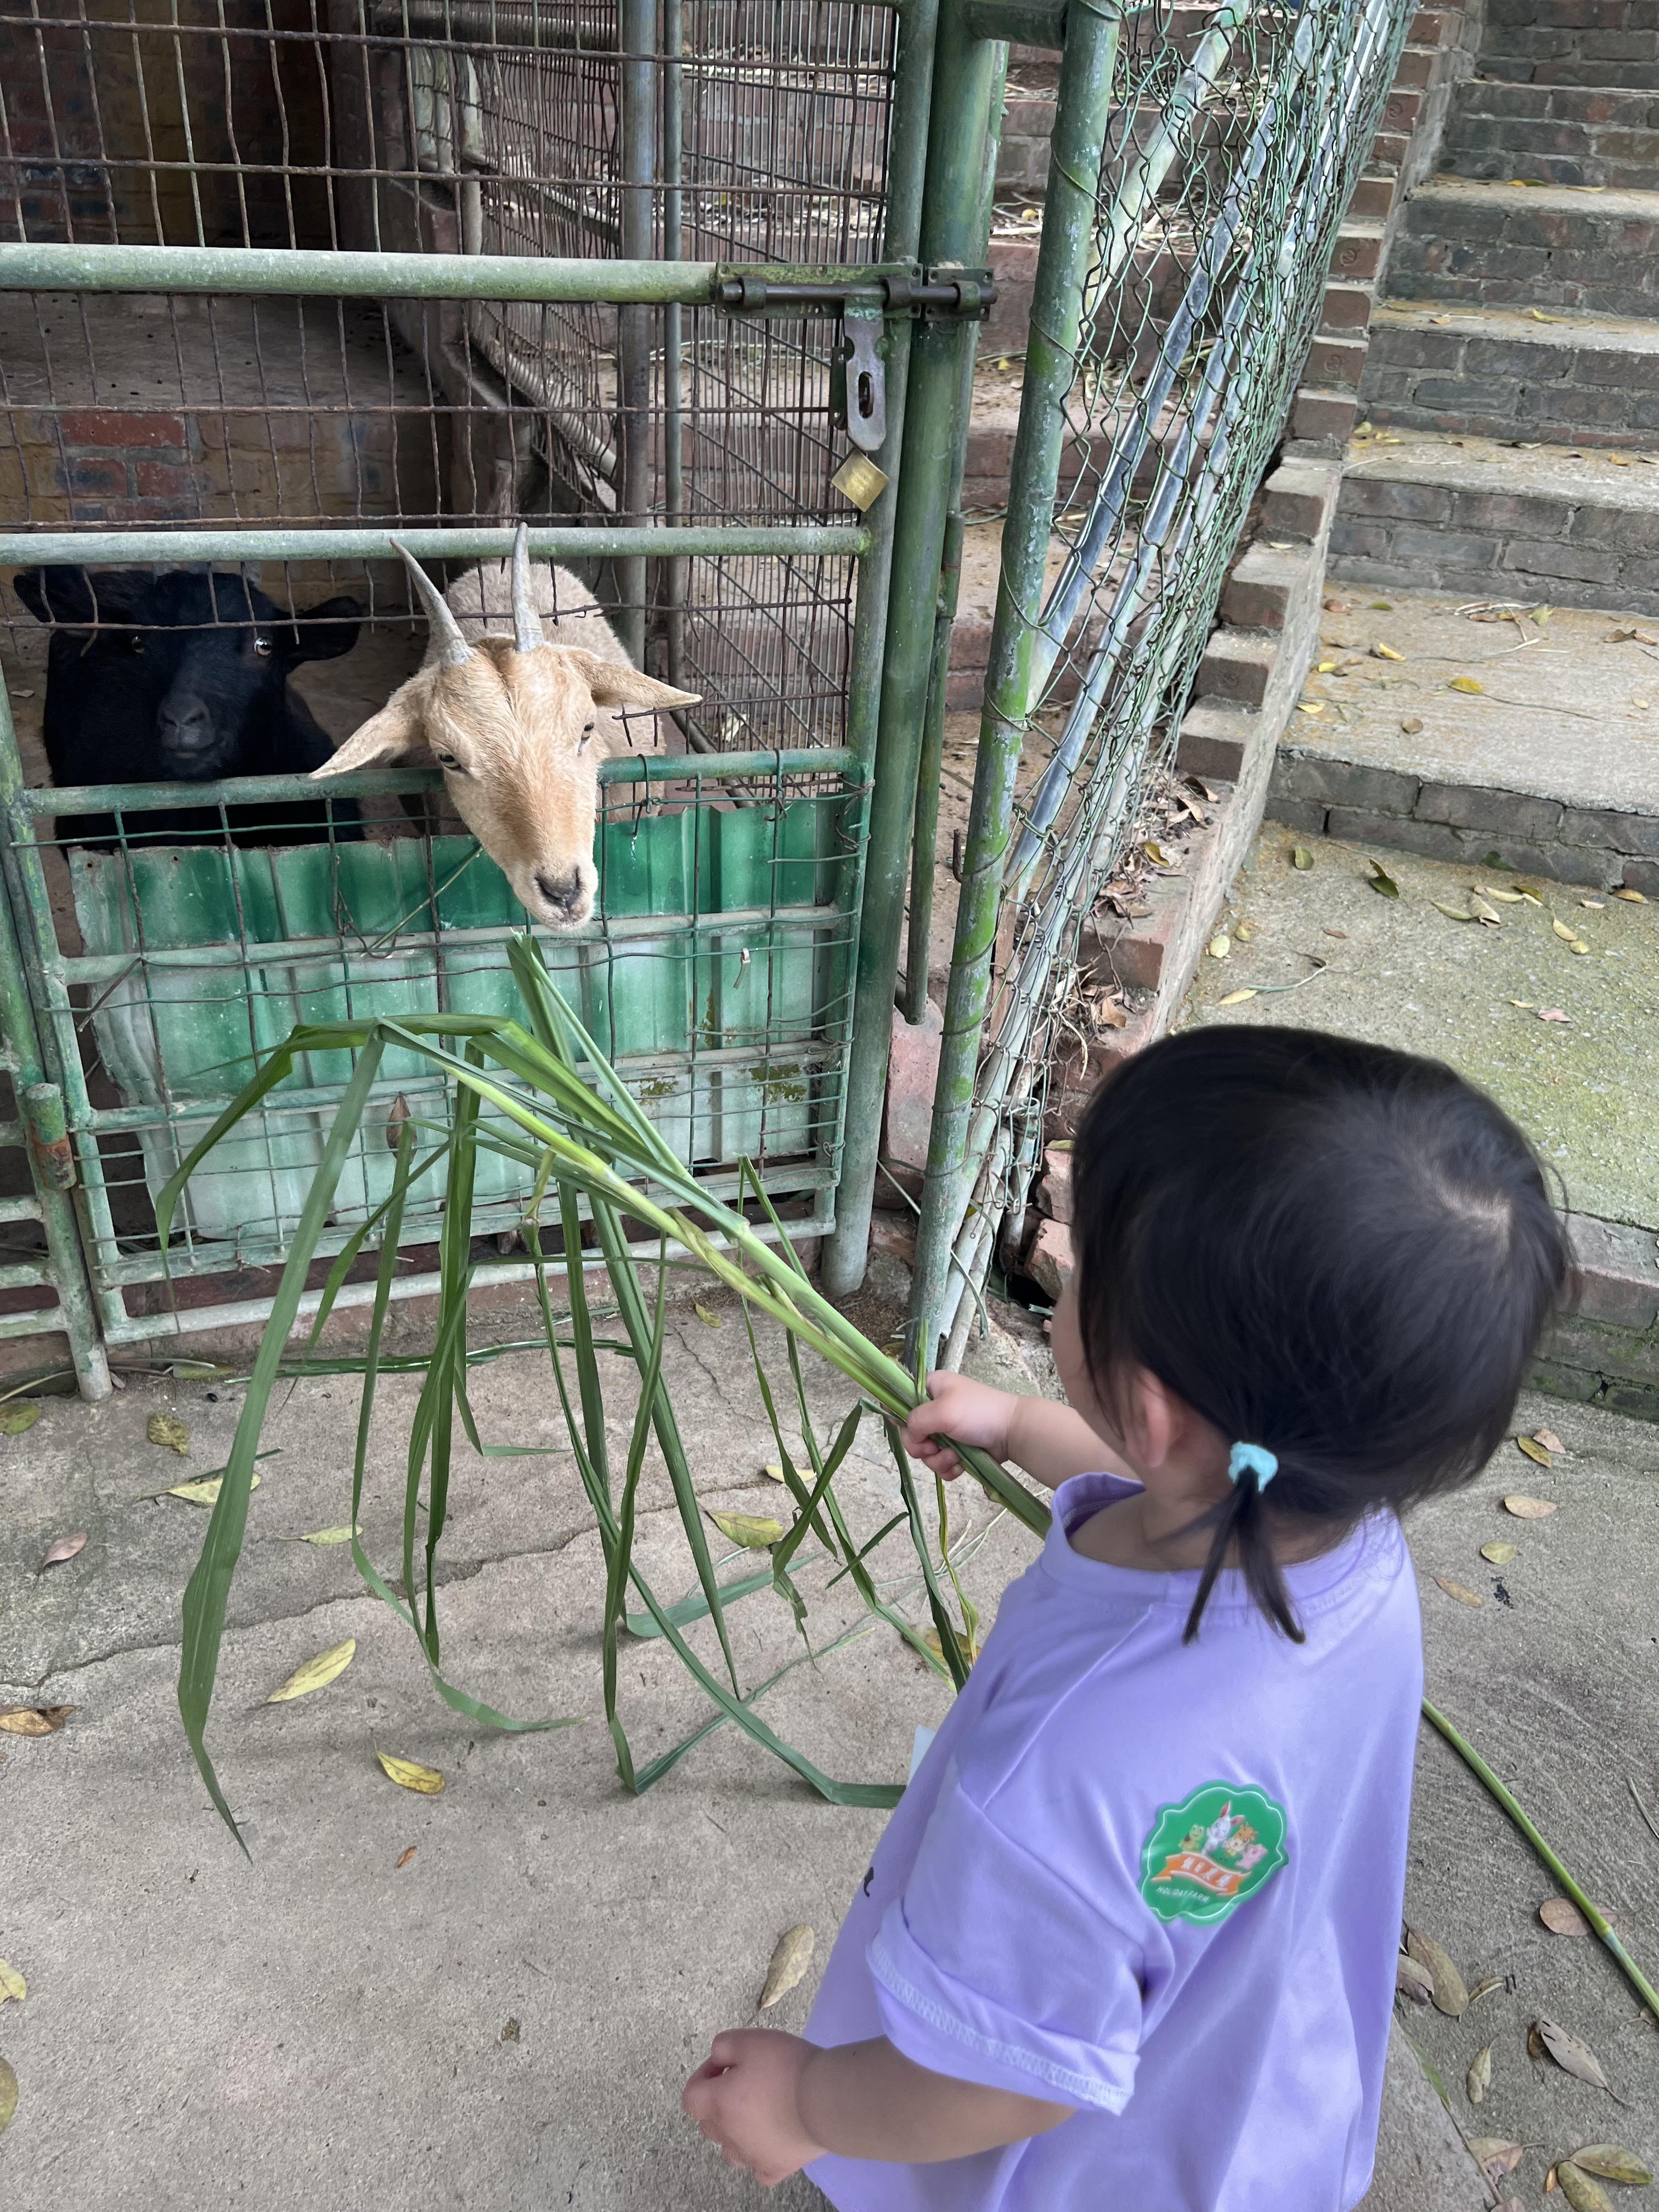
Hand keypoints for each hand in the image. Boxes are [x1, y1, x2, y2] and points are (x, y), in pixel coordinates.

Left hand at [683, 2028, 827, 2186]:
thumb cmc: (785, 2066)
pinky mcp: (775, 2168)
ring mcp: (751, 2156)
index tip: (725, 2066)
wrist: (822, 2099)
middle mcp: (728, 2135)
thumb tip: (716, 2058)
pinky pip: (759, 2170)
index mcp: (718, 2103)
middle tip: (746, 2084)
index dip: (703, 2077)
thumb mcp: (750, 2040)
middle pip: (708, 2124)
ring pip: (730, 2150)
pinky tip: (773, 2142)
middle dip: (719, 2103)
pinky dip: (761, 2158)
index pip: (691, 2097)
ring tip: (759, 2114)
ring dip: (736, 2133)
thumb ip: (723, 2046)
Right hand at [902, 1371, 1016, 1479]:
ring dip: (936, 1459)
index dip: (898, 1414)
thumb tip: (911, 1434)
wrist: (1012, 1432)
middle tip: (933, 1447)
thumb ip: (916, 1420)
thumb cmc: (978, 1413)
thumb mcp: (942, 1410)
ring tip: (953, 1457)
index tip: (908, 1428)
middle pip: (911, 1432)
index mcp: (931, 1388)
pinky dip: (947, 1467)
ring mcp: (946, 1430)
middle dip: (921, 1446)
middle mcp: (935, 1407)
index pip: (900, 1397)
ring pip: (925, 1452)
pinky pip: (939, 1463)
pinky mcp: (956, 1449)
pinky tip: (959, 1465)